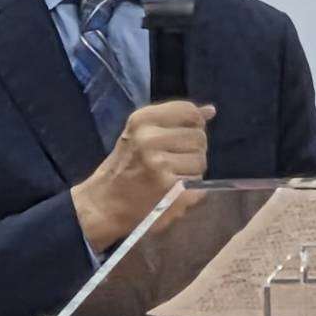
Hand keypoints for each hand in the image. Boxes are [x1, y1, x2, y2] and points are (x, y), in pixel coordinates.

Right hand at [72, 101, 214, 252]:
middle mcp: (150, 139)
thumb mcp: (141, 134)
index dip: (194, 124)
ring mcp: (160, 165)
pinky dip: (192, 191)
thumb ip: (175, 120)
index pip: (189, 112)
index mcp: (142, 120)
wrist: (104, 204)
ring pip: (201, 162)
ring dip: (192, 172)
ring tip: (171, 177)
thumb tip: (210, 111)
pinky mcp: (169, 190)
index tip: (181, 136)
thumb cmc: (124, 166)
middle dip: (193, 150)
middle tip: (173, 161)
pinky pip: (199, 185)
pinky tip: (173, 192)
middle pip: (199, 138)